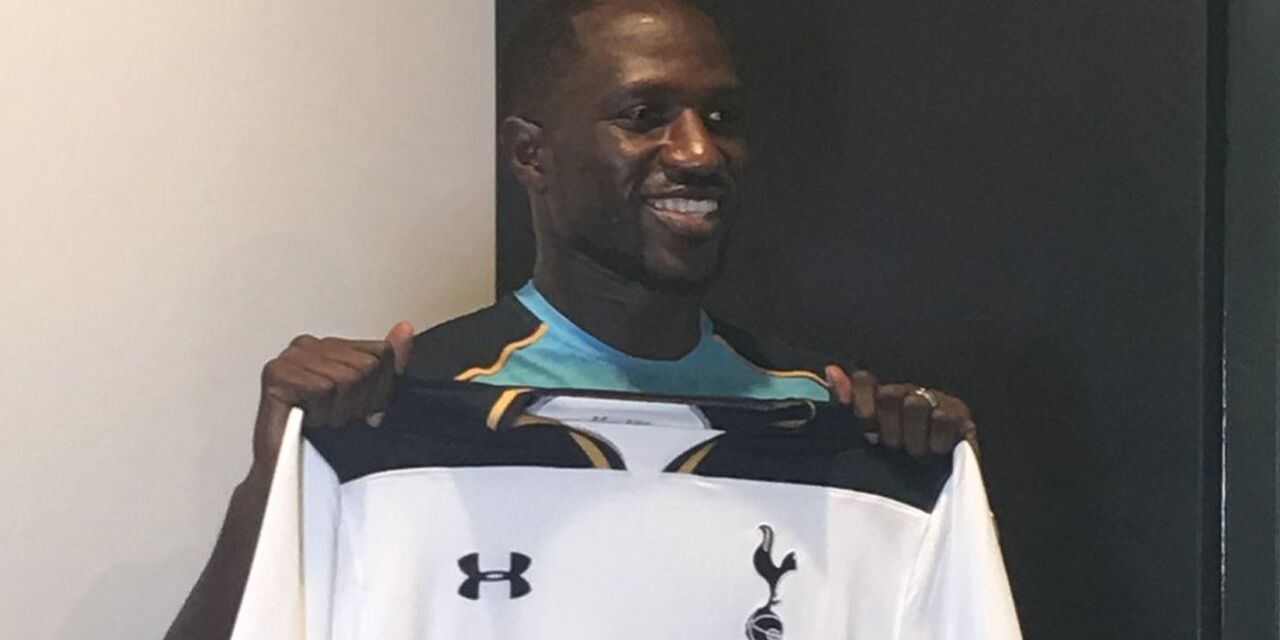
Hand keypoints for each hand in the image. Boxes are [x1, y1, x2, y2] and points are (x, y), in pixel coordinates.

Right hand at [249, 321, 414, 477]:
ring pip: (346, 377)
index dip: (379, 389)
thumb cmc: (326, 439)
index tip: (359, 408)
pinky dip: (320, 412)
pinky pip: (322, 388)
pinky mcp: (276, 373)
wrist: (291, 472)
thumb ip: (389, 362)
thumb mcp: (371, 398)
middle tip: (337, 418)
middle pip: (367, 365)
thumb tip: (404, 329)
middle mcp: (309, 345)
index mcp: (331, 346)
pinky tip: (306, 419)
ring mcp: (290, 357)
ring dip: (338, 411)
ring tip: (321, 420)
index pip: (383, 352)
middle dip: (359, 402)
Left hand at [825, 365, 977, 457]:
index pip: (865, 381)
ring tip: (915, 453)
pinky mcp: (961, 417)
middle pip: (889, 395)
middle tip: (895, 448)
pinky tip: (935, 452)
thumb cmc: (898, 465)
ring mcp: (937, 402)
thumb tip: (831, 370)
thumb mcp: (868, 438)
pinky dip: (935, 441)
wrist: (938, 491)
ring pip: (915, 405)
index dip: (861, 405)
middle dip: (889, 429)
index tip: (867, 432)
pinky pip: (942, 419)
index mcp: (884, 397)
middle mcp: (909, 393)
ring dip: (912, 438)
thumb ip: (847, 404)